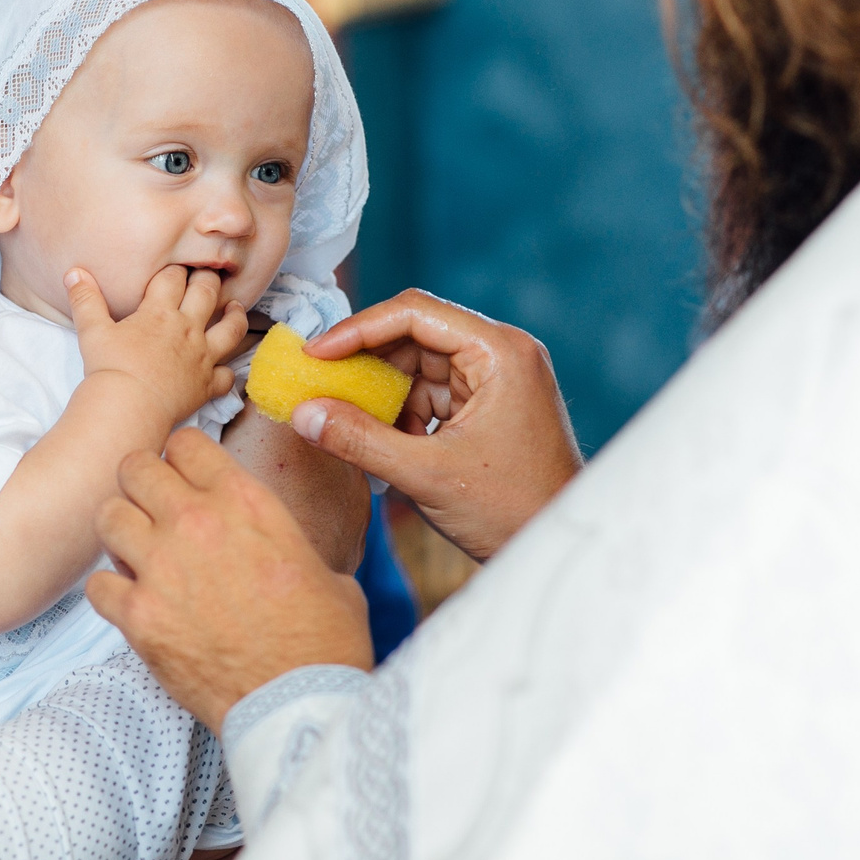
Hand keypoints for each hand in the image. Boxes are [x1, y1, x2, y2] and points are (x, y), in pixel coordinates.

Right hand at [65, 264, 246, 430]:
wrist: (129, 406)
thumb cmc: (109, 368)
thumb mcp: (92, 330)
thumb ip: (85, 299)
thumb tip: (73, 273)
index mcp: (160, 312)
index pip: (173, 278)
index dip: (175, 269)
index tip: (176, 267)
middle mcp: (187, 329)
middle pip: (206, 293)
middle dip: (208, 280)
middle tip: (209, 275)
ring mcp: (202, 357)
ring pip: (230, 329)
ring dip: (235, 315)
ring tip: (236, 307)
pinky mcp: (207, 385)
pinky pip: (227, 376)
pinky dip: (229, 371)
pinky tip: (227, 368)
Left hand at [87, 428, 371, 731]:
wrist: (298, 702)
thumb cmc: (322, 641)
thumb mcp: (322, 566)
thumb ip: (281, 538)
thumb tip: (278, 541)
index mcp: (244, 501)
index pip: (184, 443)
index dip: (181, 459)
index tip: (184, 477)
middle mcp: (195, 523)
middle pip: (135, 467)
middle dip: (142, 485)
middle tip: (153, 510)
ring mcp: (161, 568)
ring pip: (107, 516)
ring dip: (121, 533)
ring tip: (139, 555)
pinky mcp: (138, 617)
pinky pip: (97, 584)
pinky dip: (111, 593)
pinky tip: (134, 603)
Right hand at [291, 289, 580, 562]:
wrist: (555, 547)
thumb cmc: (511, 511)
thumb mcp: (425, 475)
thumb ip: (359, 440)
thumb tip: (304, 413)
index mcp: (500, 353)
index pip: (415, 312)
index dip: (358, 329)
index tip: (315, 353)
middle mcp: (502, 354)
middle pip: (415, 334)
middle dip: (365, 361)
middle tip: (319, 384)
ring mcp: (497, 380)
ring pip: (419, 365)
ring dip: (381, 390)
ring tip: (345, 419)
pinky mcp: (488, 405)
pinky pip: (432, 392)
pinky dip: (401, 411)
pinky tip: (380, 439)